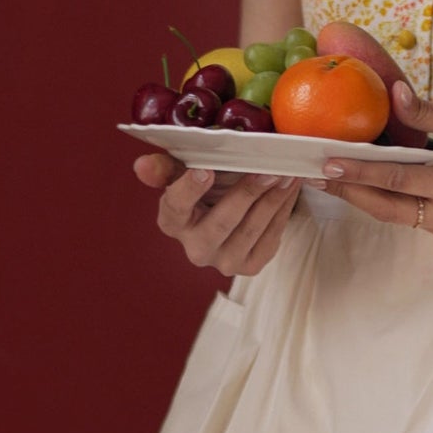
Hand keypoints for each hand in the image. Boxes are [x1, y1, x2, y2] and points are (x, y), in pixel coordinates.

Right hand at [135, 149, 297, 275]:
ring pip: (251, 230)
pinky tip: (291, 190)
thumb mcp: (184, 174)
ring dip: (273, 201)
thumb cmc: (205, 189)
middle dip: (247, 195)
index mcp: (172, 222)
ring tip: (288, 175)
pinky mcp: (250, 267)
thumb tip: (141, 165)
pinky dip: (283, 211)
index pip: (175, 206)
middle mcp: (195, 248)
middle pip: (221, 222)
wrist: (229, 213)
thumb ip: (165, 168)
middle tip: (268, 171)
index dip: (189, 190)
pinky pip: (271, 238)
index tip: (204, 171)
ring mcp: (224, 262)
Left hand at [318, 81, 432, 249]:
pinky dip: (398, 205)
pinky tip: (379, 189)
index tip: (328, 165)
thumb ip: (429, 112)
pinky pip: (416, 222)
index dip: (360, 173)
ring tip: (338, 179)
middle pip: (389, 209)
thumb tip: (392, 93)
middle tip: (317, 177)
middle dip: (350, 193)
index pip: (397, 180)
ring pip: (400, 217)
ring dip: (369, 198)